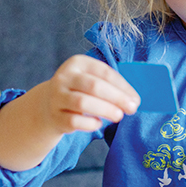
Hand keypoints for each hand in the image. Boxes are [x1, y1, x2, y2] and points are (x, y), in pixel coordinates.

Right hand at [0, 55, 138, 171]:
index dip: (122, 86)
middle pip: (94, 86)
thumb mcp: (92, 80)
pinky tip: (98, 123)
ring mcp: (57, 97)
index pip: (104, 72)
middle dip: (117, 98)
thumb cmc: (80, 91)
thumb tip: (134, 100)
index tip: (136, 99)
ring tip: (119, 116)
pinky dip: (90, 123)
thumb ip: (112, 86)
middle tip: (132, 109)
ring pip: (83, 103)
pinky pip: (75, 121)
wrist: (49, 105)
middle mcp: (64, 77)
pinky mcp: (55, 116)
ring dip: (105, 110)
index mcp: (77, 63)